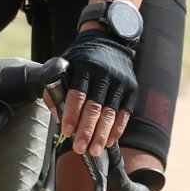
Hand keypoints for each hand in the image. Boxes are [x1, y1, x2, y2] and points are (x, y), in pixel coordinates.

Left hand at [58, 30, 137, 157]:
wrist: (108, 40)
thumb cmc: (81, 57)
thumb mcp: (65, 65)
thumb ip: (57, 90)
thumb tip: (58, 118)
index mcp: (85, 67)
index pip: (77, 94)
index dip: (71, 114)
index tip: (67, 131)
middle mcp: (104, 74)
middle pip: (95, 107)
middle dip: (86, 130)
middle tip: (80, 149)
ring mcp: (120, 81)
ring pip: (110, 113)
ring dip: (101, 135)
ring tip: (94, 151)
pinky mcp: (132, 88)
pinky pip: (124, 113)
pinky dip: (117, 129)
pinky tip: (108, 141)